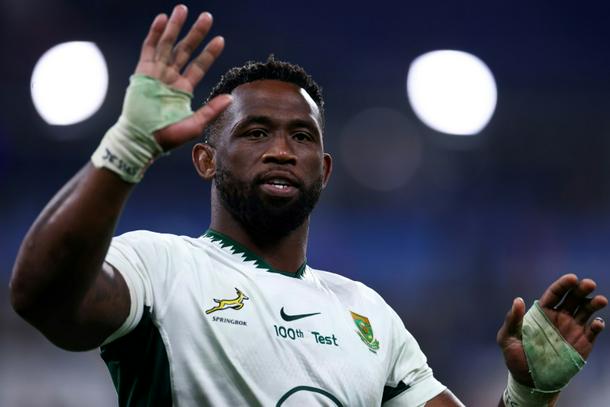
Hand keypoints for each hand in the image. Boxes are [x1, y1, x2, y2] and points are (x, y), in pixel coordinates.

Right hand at [135, 4, 231, 149]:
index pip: (199, 66)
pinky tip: (162, 19)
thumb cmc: (167, 136)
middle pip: (185, 50)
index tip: (220, 39)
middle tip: (207, 16)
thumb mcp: (195, 124)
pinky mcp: (142, 73)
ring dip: (175, 27)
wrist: (142, 140)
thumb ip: (211, 110)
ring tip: (183, 9)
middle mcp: (171, 78)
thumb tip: (230, 98)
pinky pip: (148, 49)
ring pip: (167, 45)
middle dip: (195, 33)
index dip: (209, 53)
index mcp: (184, 89)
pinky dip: (154, 34)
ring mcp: (156, 74)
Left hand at [497, 274, 606, 386]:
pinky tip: (598, 323)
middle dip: (581, 289)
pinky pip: (593, 331)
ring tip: (600, 300)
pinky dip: (597, 325)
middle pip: (573, 298)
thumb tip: (518, 300)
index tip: (572, 278)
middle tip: (589, 283)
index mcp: (543, 312)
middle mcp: (560, 317)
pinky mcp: (582, 344)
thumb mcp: (507, 338)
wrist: (529, 380)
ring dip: (594, 304)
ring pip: (586, 311)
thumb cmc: (516, 356)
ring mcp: (572, 329)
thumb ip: (512, 319)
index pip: (555, 293)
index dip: (563, 285)